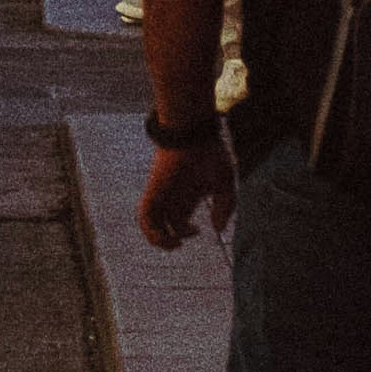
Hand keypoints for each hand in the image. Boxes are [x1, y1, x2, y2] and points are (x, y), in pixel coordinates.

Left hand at [137, 124, 235, 250]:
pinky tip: (167, 236)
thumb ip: (226, 206)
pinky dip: (151, 232)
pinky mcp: (154, 191)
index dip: (186, 233)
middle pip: (162, 226)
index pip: (177, 221)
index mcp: (185, 197)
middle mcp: (171, 198)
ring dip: (158, 241)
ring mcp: (162, 195)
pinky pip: (144, 216)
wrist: (192, 128)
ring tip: (174, 243)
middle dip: (172, 240)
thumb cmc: (210, 151)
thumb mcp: (225, 183)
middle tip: (186, 236)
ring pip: (149, 225)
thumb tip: (217, 229)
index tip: (200, 229)